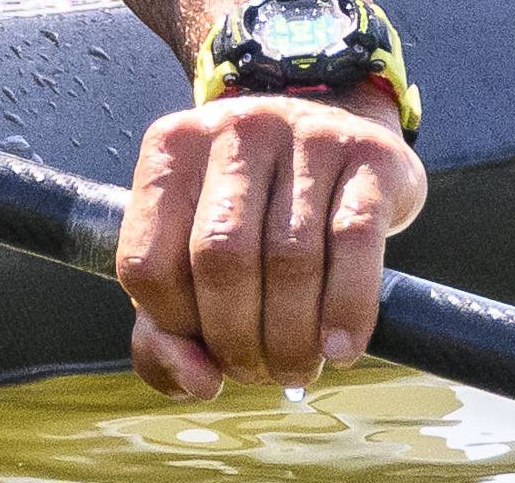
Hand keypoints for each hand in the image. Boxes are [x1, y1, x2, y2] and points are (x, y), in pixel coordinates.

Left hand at [114, 84, 425, 394]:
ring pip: (290, 257)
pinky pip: (354, 242)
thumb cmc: (257, 211)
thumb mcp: (196, 252)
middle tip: (260, 372)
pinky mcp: (367, 154)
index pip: (147, 260)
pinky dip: (347, 310)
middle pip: (221, 259)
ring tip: (298, 367)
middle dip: (238, 339)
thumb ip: (168, 328)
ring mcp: (302, 134)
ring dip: (293, 338)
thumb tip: (196, 383)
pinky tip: (341, 350)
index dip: (173, 326)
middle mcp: (232, 130)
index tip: (204, 353)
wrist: (340, 131)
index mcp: (171, 150)